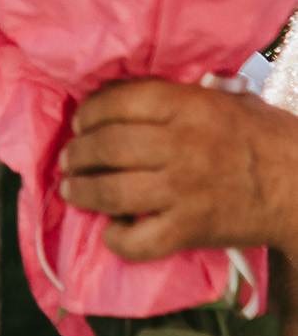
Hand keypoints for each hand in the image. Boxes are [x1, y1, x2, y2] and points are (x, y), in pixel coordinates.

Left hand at [59, 78, 297, 262]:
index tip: (81, 121)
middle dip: (78, 152)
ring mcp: (182, 190)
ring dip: (83, 191)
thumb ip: (179, 95)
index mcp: (188, 105)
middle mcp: (179, 145)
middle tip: (69, 158)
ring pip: (113, 192)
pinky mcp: (190, 230)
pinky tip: (110, 232)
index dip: (90, 111)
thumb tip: (129, 94)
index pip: (119, 101)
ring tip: (71, 189)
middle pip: (107, 146)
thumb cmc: (267, 137)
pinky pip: (140, 241)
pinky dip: (118, 239)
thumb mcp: (226, 98)